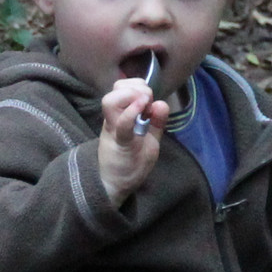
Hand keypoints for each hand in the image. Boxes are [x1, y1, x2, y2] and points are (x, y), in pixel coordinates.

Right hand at [95, 76, 169, 203]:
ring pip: (111, 101)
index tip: (149, 99)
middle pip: (116, 87)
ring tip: (143, 107)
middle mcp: (113, 118)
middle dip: (136, 88)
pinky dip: (132, 113)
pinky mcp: (120, 144)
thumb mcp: (149, 138)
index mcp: (120, 114)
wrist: (115, 185)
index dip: (138, 85)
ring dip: (131, 97)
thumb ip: (157, 122)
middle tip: (147, 102)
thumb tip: (161, 103)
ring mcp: (114, 130)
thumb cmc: (131, 161)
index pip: (123, 86)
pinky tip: (143, 110)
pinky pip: (122, 125)